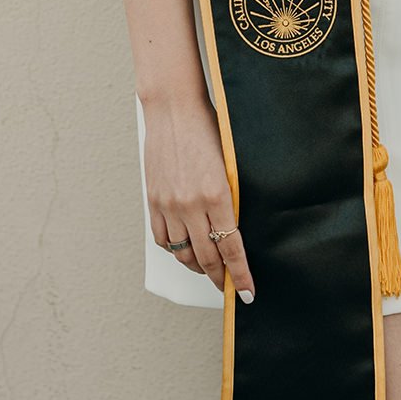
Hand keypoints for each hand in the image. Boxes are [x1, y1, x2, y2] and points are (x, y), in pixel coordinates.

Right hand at [142, 91, 256, 301]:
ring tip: (208, 269)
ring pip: (183, 252)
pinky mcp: (154, 200)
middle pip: (207, 257)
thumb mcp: (229, 163)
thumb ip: (232, 196)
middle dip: (220, 278)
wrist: (173, 108)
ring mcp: (169, 204)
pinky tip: (184, 248)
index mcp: (217, 194)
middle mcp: (191, 205)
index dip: (240, 274)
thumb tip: (238, 227)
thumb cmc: (206, 127)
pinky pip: (163, 238)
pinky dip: (174, 248)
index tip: (246, 291)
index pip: (231, 247)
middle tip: (229, 287)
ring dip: (197, 266)